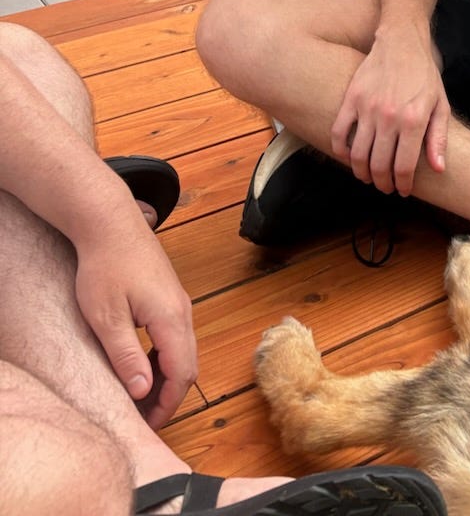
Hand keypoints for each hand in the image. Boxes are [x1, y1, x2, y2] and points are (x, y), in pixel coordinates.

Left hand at [72, 212, 196, 429]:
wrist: (110, 222)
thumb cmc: (105, 266)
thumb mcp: (106, 317)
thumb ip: (126, 356)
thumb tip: (142, 391)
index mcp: (171, 318)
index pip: (181, 374)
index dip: (167, 404)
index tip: (147, 424)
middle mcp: (182, 310)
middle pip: (188, 364)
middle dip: (168, 395)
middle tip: (142, 417)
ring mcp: (178, 300)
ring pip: (183, 350)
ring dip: (165, 377)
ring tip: (138, 396)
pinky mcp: (169, 295)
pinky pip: (175, 335)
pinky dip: (163, 358)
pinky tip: (141, 364)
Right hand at [330, 34, 449, 195]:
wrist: (402, 41)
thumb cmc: (425, 74)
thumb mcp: (441, 104)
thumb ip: (438, 138)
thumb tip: (438, 169)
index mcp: (414, 120)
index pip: (404, 167)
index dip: (402, 184)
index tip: (403, 190)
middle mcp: (389, 117)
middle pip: (379, 166)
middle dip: (382, 183)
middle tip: (385, 187)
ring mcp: (367, 107)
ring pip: (358, 154)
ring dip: (362, 172)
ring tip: (368, 176)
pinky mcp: (351, 98)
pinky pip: (339, 133)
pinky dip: (340, 151)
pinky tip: (349, 157)